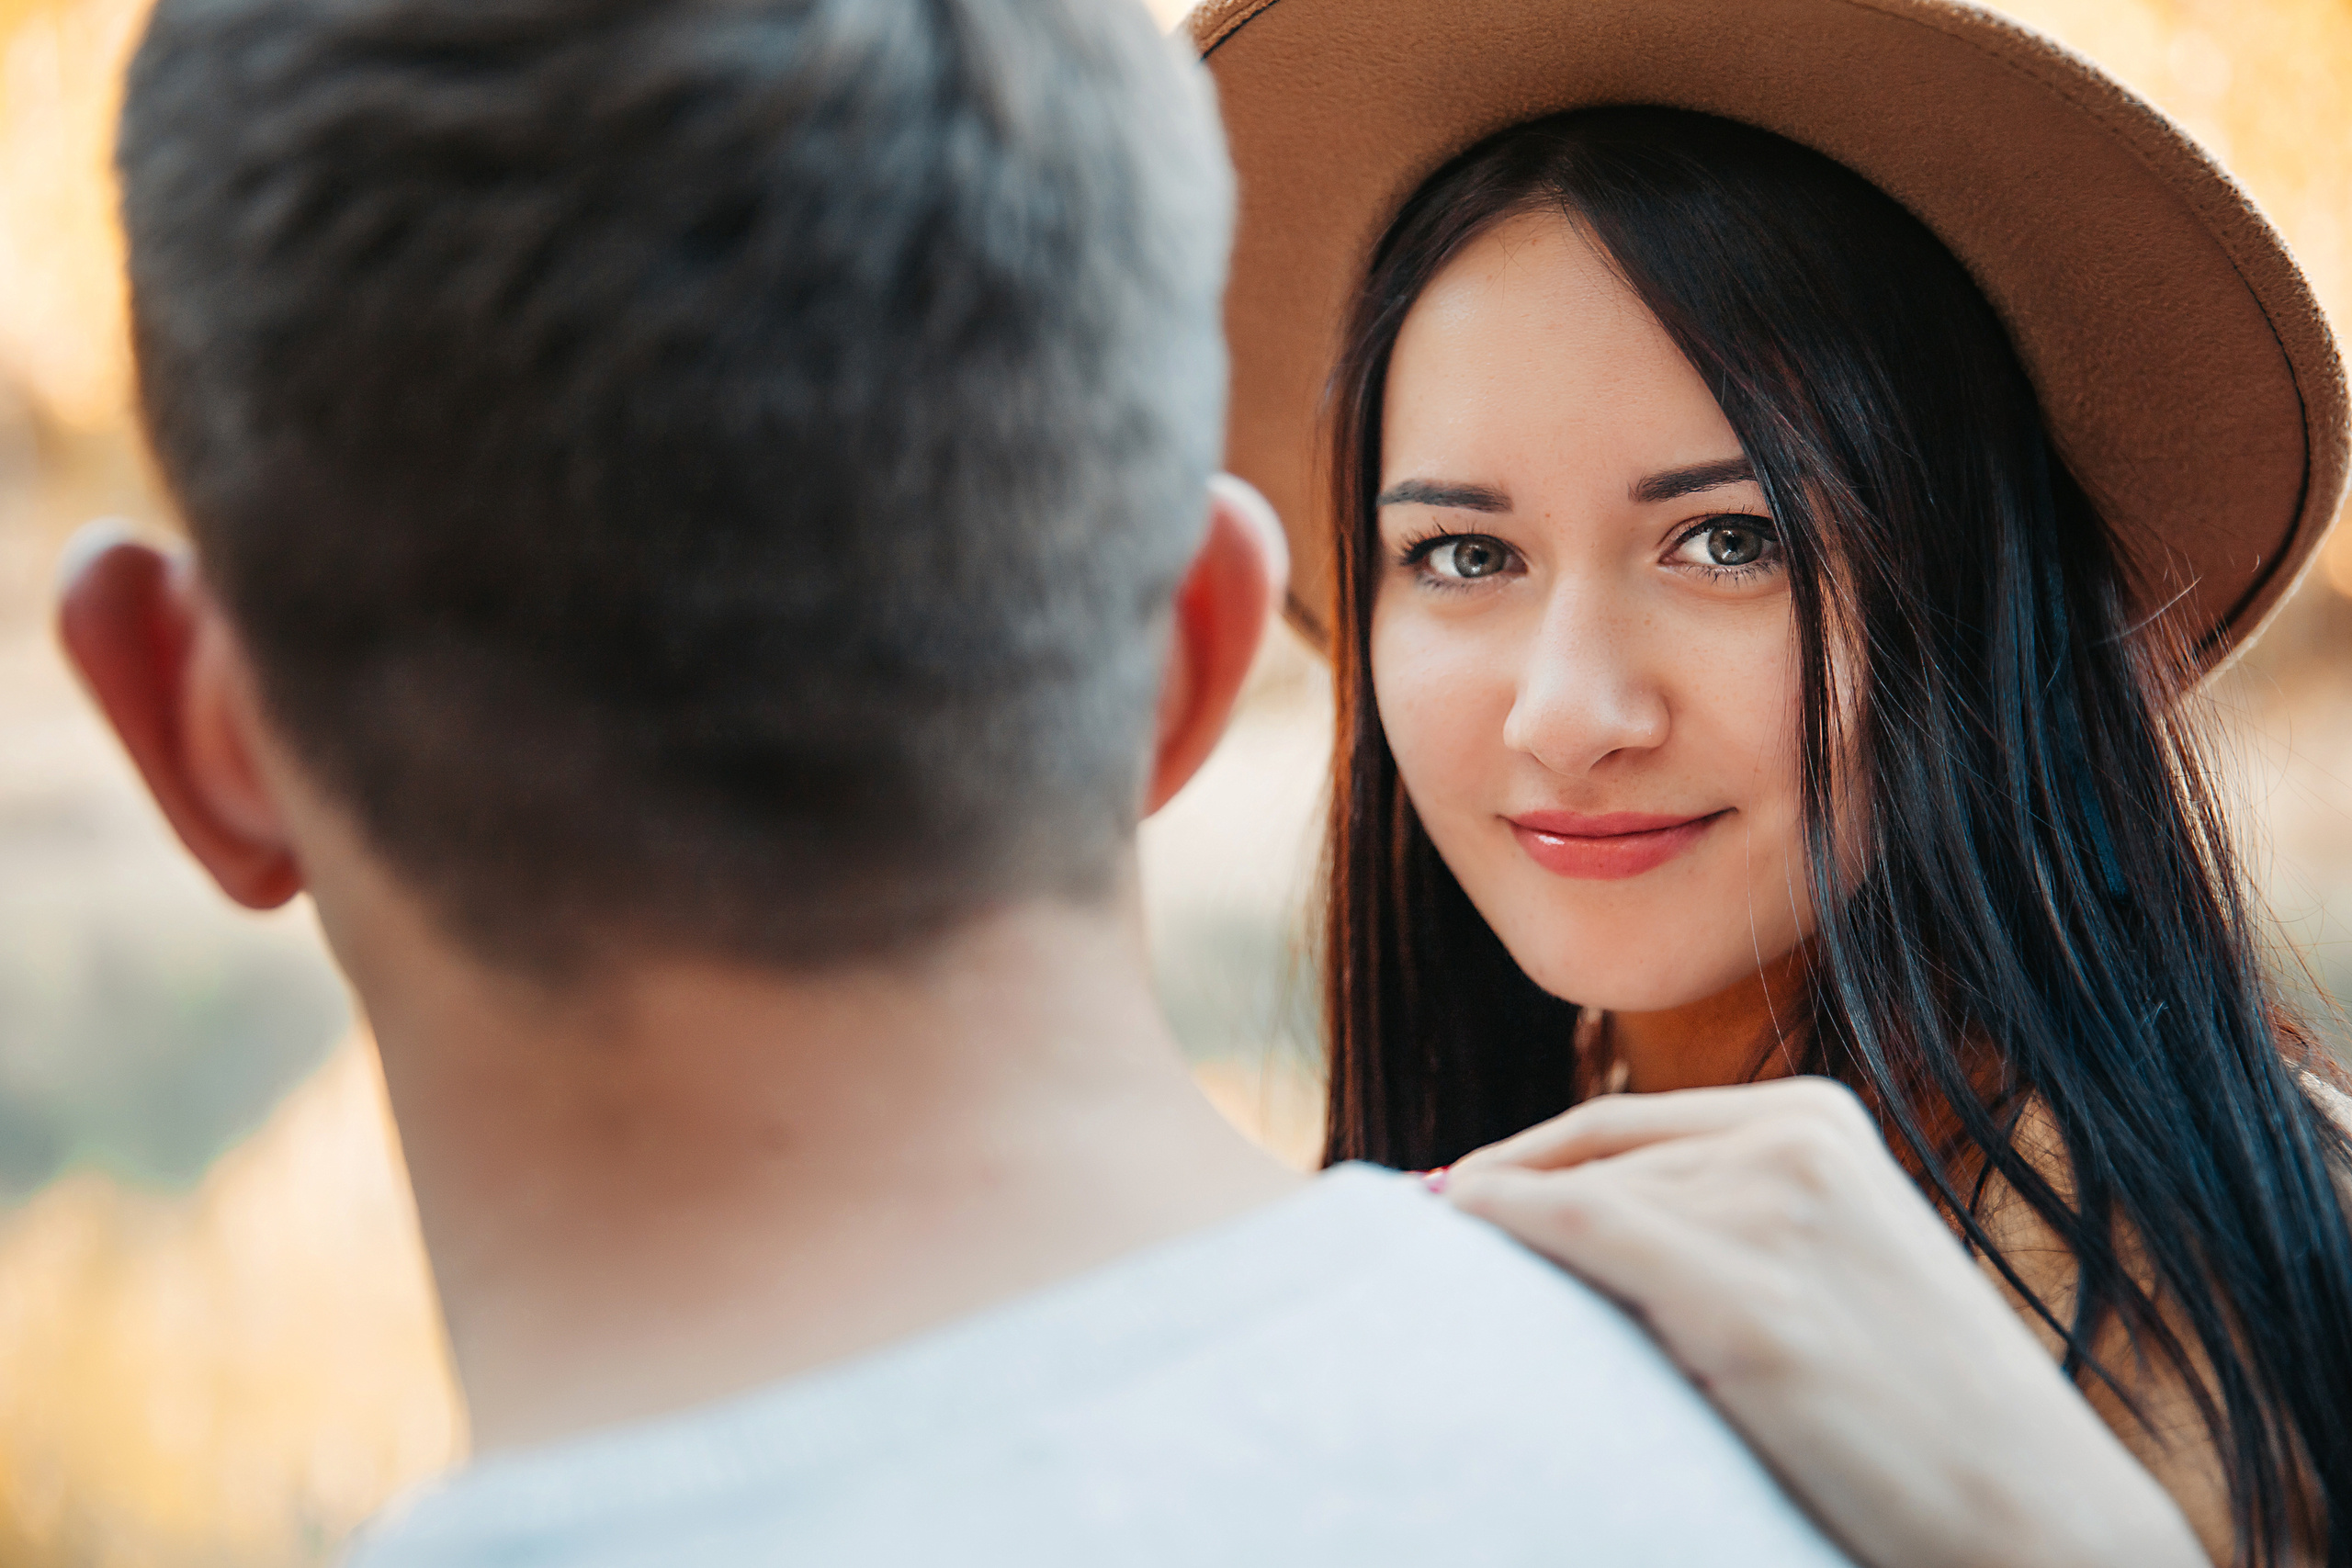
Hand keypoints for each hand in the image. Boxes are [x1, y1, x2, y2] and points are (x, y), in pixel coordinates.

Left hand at [1445, 1078, 2205, 1567]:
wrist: (2041, 1519)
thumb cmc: (1927, 1418)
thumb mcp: (1834, 1269)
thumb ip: (1728, 1222)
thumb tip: (1569, 1225)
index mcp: (1818, 1122)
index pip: (1621, 1123)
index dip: (1521, 1159)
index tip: (1453, 1201)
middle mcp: (1795, 1142)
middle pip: (1591, 1156)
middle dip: (1502, 1201)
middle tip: (1424, 1244)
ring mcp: (1775, 1213)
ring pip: (1579, 1194)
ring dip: (1499, 1233)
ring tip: (1434, 1270)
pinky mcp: (1750, 1301)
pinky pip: (1581, 1228)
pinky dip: (1501, 1222)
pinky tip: (1453, 1229)